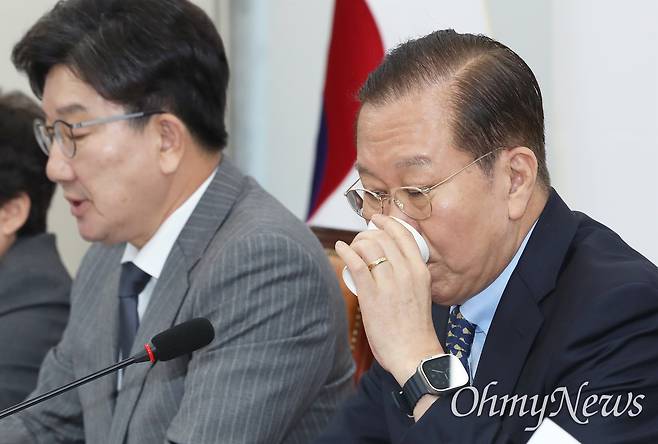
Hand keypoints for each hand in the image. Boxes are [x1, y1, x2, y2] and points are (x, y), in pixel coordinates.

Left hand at [336, 214, 443, 385]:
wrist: (414, 354)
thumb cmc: (415, 329)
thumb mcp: (420, 294)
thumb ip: (408, 277)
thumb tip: (388, 263)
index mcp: (420, 271)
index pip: (404, 235)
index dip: (388, 222)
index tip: (377, 220)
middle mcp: (407, 272)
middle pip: (383, 237)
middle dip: (367, 234)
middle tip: (359, 240)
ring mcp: (390, 283)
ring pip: (369, 246)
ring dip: (355, 243)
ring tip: (350, 249)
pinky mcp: (372, 295)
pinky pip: (356, 263)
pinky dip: (346, 252)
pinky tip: (340, 249)